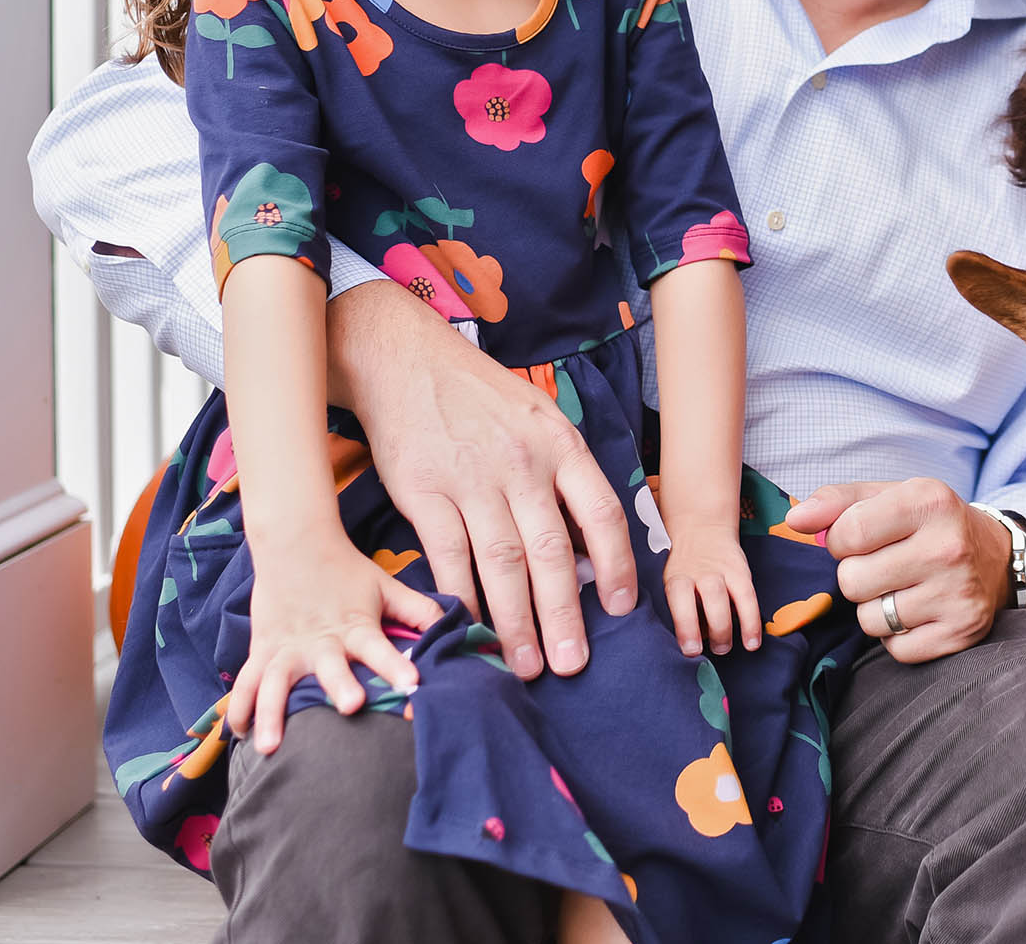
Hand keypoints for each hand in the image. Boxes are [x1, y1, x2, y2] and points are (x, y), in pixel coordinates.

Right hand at [231, 532, 443, 753]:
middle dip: (340, 685)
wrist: (296, 544)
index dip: (396, 665)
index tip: (413, 684)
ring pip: (276, 681)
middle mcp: (321, 641)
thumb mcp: (388, 588)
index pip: (380, 648)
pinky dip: (239, 708)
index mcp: (356, 626)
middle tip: (350, 705)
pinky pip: (247, 682)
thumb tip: (461, 627)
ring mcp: (287, 647)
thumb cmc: (348, 572)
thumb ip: (421, 611)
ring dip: (272, 713)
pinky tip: (236, 733)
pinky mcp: (263, 650)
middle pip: (330, 666)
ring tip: (271, 746)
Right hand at [330, 281, 637, 679]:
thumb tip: (588, 547)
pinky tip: (471, 628)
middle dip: (564, 614)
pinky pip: (449, 556)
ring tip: (524, 664)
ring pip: (503, 563)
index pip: (603, 513)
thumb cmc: (481, 398)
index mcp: (561, 445)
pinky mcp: (425, 492)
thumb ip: (564, 477)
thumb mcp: (539, 420)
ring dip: (516, 621)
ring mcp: (473, 479)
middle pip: (552, 551)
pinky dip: (461, 598)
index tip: (619, 609)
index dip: (615, 566)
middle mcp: (523, 464)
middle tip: (571, 664)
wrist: (406, 361)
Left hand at [660, 515, 761, 656]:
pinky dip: (752, 621)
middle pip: (709, 596)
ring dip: (728, 626)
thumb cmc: (684, 570)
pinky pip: (749, 598)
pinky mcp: (741, 572)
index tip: (690, 650)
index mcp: (677, 576)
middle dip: (712, 627)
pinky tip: (753, 642)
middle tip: (709, 652)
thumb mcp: (672, 583)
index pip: (680, 597)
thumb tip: (691, 645)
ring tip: (725, 648)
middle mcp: (700, 572)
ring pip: (729, 596)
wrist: (702, 530)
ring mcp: (723, 571)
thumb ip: (681, 610)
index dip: (685, 625)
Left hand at [784, 478, 1011, 663]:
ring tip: (903, 588)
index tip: (859, 539)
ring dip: (875, 608)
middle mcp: (948, 547)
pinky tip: (918, 612)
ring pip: (869, 619)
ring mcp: (958, 594)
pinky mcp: (962, 633)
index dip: (840, 541)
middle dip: (857, 576)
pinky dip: (897, 636)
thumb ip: (836, 502)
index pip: (848, 533)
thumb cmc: (927, 525)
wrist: (995, 558)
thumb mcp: (888, 497)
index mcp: (929, 501)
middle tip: (886, 565)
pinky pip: (895, 649)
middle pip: (852, 581)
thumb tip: (794, 520)